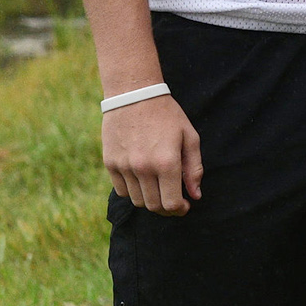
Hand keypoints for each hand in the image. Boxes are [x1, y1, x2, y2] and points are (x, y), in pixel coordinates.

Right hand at [104, 96, 201, 213]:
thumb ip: (193, 169)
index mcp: (166, 163)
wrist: (134, 95)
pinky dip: (133, 190)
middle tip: (174, 200)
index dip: (179, 210)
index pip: (171, 204)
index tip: (184, 205)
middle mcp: (143, 168)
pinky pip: (121, 190)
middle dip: (167, 208)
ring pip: (136, 200)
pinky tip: (142, 180)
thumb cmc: (167, 115)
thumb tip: (195, 195)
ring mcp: (123, 166)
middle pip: (153, 206)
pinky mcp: (109, 162)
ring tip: (159, 187)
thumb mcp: (190, 138)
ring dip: (149, 200)